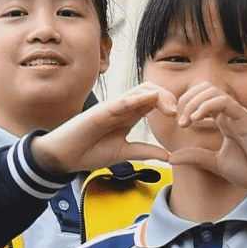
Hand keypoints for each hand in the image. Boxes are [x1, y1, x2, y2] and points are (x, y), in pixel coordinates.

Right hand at [30, 83, 173, 173]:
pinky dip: (138, 98)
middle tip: (178, 115)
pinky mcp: (101, 111)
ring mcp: (112, 107)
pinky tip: (151, 100)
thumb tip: (169, 156)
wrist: (65, 157)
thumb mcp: (125, 153)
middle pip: (151, 90)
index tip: (180, 121)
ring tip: (170, 110)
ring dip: (159, 96)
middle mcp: (123, 108)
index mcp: (129, 116)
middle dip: (168, 98)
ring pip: (140, 90)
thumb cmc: (90, 152)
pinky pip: (122, 101)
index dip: (170, 105)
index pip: (154, 100)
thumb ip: (145, 151)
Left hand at [167, 82, 246, 193]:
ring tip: (186, 121)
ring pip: (213, 91)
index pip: (201, 98)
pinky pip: (224, 102)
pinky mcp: (246, 119)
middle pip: (205, 88)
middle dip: (187, 100)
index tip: (178, 123)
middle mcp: (231, 113)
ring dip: (194, 102)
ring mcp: (239, 114)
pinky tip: (196, 120)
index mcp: (224, 120)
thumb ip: (195, 157)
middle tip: (180, 121)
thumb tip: (171, 157)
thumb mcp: (215, 164)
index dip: (185, 105)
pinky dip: (207, 106)